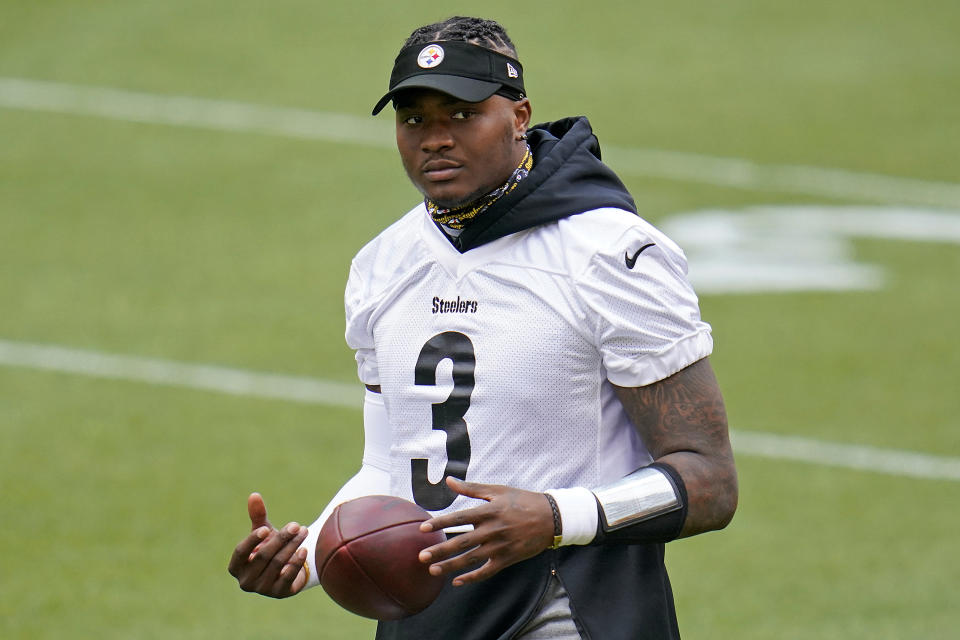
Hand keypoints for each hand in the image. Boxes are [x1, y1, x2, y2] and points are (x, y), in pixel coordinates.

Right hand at [227, 492, 308, 597]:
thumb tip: (254, 495)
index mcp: (236, 566)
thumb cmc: (269, 547)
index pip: (240, 552)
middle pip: (263, 556)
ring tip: (304, 531)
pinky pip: (288, 577)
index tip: (266, 528)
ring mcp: (262, 589)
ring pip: (277, 564)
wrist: (286, 569)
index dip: (252, 540)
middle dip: (281, 539)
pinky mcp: (279, 594)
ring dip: (292, 546)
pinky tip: (304, 550)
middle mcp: (246, 581)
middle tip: (296, 525)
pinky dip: (296, 562)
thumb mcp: (263, 532)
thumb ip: (258, 516)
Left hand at [417, 477, 554, 586]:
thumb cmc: (522, 501)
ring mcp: (500, 546)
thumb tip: (449, 480)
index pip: (459, 518)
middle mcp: (493, 530)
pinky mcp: (508, 559)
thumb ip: (472, 488)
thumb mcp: (498, 491)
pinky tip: (457, 582)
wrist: (551, 517)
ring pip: (471, 559)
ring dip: (451, 566)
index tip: (423, 528)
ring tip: (433, 571)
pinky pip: (487, 571)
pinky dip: (472, 578)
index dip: (440, 523)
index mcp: (489, 511)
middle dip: (440, 550)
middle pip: (462, 542)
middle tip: (421, 557)